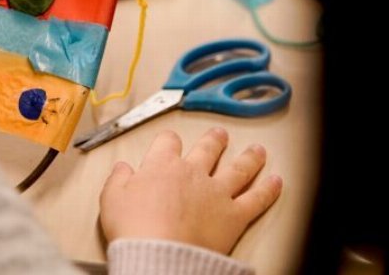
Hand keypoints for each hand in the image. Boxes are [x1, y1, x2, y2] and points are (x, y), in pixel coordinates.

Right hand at [100, 128, 281, 254]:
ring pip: (238, 168)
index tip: (169, 141)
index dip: (168, 140)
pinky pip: (257, 199)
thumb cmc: (133, 228)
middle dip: (215, 140)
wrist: (158, 253)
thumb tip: (121, 168)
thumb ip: (118, 179)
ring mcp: (216, 193)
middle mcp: (192, 173)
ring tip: (257, 150)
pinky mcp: (234, 216)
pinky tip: (277, 181)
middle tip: (220, 135)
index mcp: (161, 166)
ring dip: (249, 157)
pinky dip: (269, 189)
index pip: (167, 142)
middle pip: (207, 149)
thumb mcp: (112, 199)